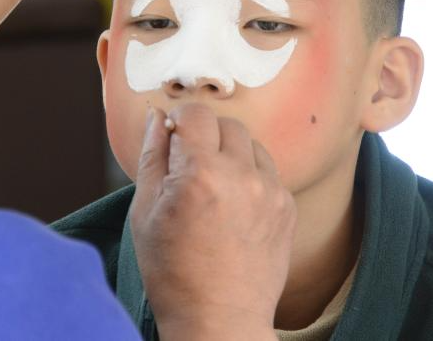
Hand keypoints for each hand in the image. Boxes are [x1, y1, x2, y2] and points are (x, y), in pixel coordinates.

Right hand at [130, 104, 296, 340]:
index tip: (173, 138)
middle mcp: (240, 175)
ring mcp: (270, 191)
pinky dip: (250, 177)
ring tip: (214, 188)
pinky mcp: (287, 206)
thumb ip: (153, 156)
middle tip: (191, 166)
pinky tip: (234, 206)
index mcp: (199, 172)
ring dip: (231, 153)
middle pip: (226, 123)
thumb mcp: (145, 211)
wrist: (219, 319)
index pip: (195, 113)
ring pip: (251, 144)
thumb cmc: (173, 271)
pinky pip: (268, 171)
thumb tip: (157, 116)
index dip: (179, 121)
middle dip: (206, 135)